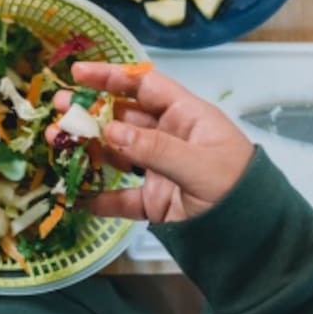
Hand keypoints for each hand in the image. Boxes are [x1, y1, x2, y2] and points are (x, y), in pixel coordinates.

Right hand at [48, 62, 252, 222]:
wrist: (256, 240)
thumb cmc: (238, 189)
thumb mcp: (199, 165)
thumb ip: (154, 148)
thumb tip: (110, 131)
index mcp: (186, 117)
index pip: (144, 85)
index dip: (111, 76)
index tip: (77, 73)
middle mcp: (169, 138)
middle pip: (122, 117)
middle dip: (89, 111)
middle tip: (58, 108)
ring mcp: (159, 170)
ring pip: (115, 154)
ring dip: (86, 148)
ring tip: (56, 144)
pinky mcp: (154, 202)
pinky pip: (119, 197)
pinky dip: (96, 197)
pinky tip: (73, 195)